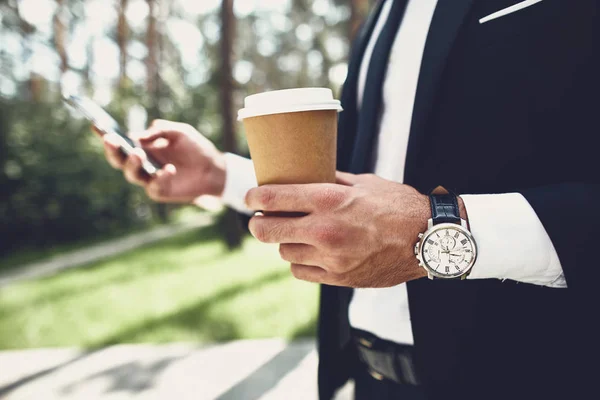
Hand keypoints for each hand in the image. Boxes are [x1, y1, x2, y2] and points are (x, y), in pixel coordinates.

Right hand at [99, 119, 225, 202]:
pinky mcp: (160, 191)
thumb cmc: (195, 147)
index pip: (119, 142)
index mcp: (142, 147)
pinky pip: (154, 186)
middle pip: (118, 160)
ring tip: (138, 153)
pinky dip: (160, 177)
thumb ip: (161, 130)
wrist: (214, 168)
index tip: (96, 125)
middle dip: (112, 150)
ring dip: (132, 163)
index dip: (105, 135)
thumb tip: (138, 136)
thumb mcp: (180, 131)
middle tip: (112, 140)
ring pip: (131, 174)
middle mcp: (142, 163)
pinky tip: (170, 169)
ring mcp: (149, 178)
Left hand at [245, 172, 430, 287]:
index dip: (254, 197)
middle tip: (262, 219)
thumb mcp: (363, 183)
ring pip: (283, 252)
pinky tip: (308, 252)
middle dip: (258, 223)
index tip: (251, 198)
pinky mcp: (338, 277)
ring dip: (284, 242)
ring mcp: (330, 257)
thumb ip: (331, 181)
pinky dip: (300, 261)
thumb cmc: (397, 204)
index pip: (274, 198)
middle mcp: (324, 230)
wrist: (427, 239)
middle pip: (267, 231)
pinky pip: (301, 271)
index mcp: (328, 199)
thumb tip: (305, 175)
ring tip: (294, 234)